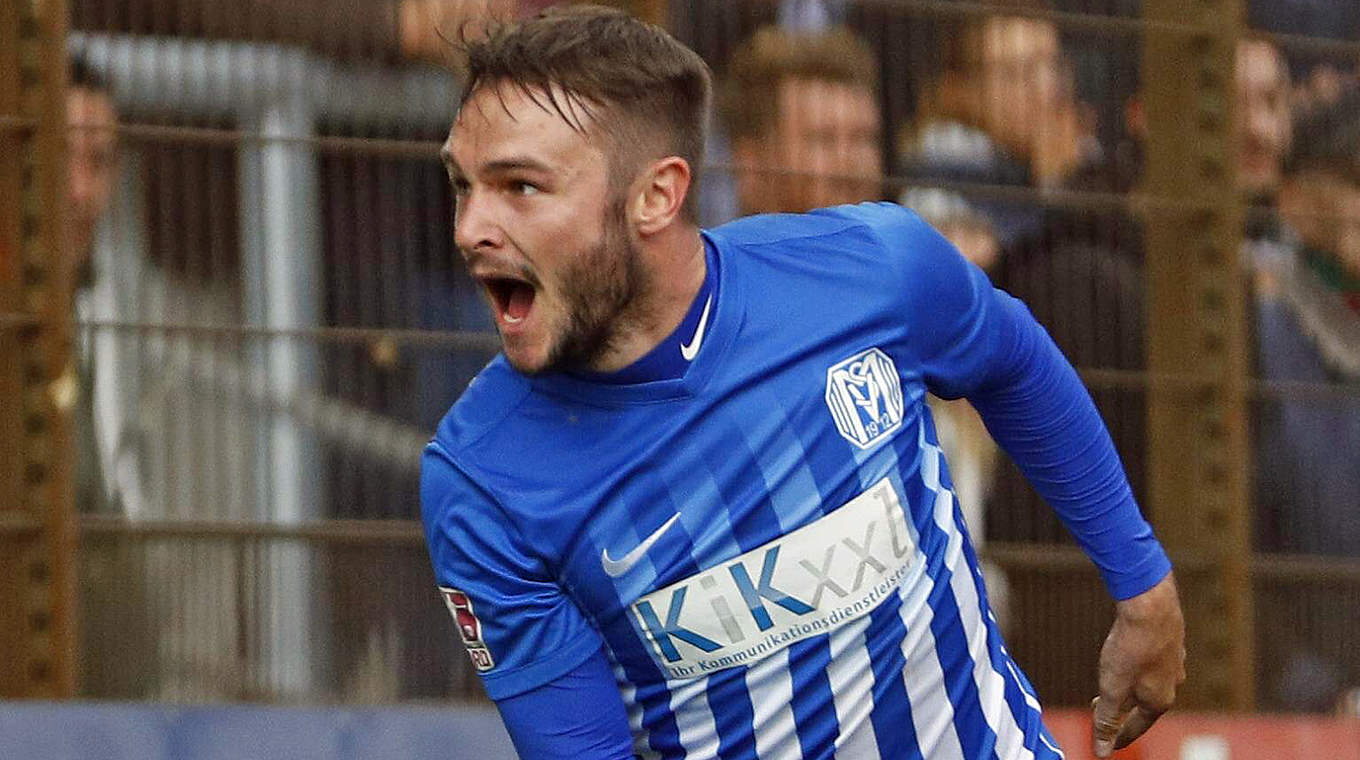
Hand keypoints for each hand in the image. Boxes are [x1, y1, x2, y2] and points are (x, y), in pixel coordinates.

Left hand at [1091, 572, 1184, 757]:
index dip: (1119, 737)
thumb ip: (1107, 721)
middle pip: (1144, 706)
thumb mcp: (1112, 689)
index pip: (1137, 728)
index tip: (1107, 744)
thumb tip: (1102, 752)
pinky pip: (1153, 663)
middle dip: (1122, 711)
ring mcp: (1175, 662)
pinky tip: (1132, 659)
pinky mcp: (1171, 642)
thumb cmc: (1131, 648)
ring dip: (1131, 688)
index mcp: (1159, 701)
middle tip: (1099, 708)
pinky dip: (1138, 668)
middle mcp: (1173, 684)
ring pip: (1150, 682)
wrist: (1150, 605)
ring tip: (1115, 685)